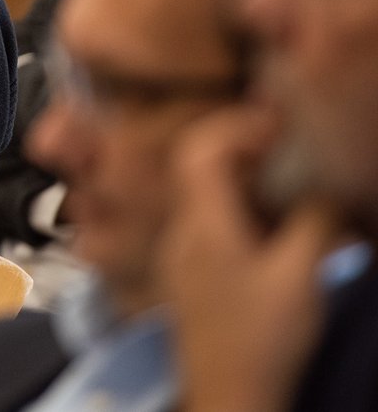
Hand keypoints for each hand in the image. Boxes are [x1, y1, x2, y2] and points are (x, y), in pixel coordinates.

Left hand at [158, 106, 340, 411]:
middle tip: (290, 150)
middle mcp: (183, 231)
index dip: (236, 126)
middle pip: (200, 166)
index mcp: (202, 223)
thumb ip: (314, 222)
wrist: (228, 396)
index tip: (277, 125)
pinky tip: (278, 227)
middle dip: (245, 148)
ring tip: (293, 186)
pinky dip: (243, 210)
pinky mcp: (193, 274)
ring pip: (207, 194)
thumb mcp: (299, 277)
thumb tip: (327, 187)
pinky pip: (212, 222)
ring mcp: (183, 253)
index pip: (199, 149)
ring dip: (247, 181)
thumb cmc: (261, 340)